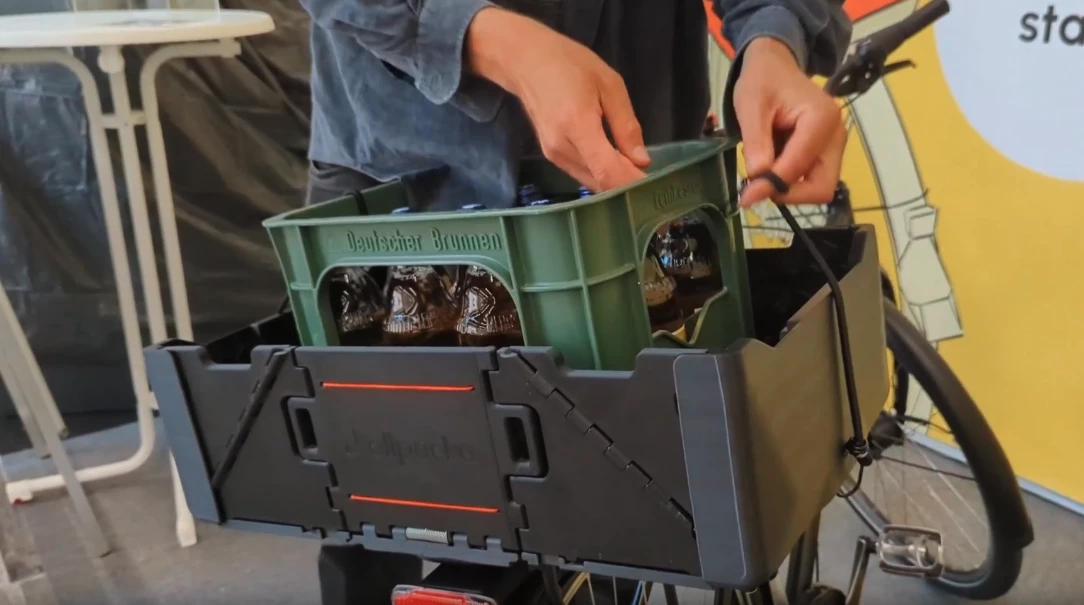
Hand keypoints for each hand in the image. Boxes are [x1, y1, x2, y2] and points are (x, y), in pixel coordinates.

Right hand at [465, 8, 648, 191]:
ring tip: (635, 170)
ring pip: (591, 182)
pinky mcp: (551, 156)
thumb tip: (642, 161)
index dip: (632, 185)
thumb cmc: (570, 64)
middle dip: (627, 185)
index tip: (654, 187)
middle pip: (600, 183)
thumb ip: (626, 126)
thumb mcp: (609, 85)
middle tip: (651, 177)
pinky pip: (582, 174)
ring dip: (614, 181)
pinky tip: (614, 162)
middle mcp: (562, 148)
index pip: (608, 172)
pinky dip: (600, 173)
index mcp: (578, 126)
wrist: (526, 62)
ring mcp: (553, 155)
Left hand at [735, 38, 846, 207]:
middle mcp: (837, 134)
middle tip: (757, 187)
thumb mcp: (750, 108)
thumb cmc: (762, 80)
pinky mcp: (828, 151)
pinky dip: (791, 180)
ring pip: (818, 187)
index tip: (746, 196)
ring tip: (764, 168)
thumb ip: (756, 145)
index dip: (772, 186)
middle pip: (821, 187)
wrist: (775, 66)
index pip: (799, 168)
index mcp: (821, 119)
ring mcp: (835, 144)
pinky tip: (773, 162)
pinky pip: (813, 178)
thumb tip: (758, 182)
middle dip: (788, 193)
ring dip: (788, 187)